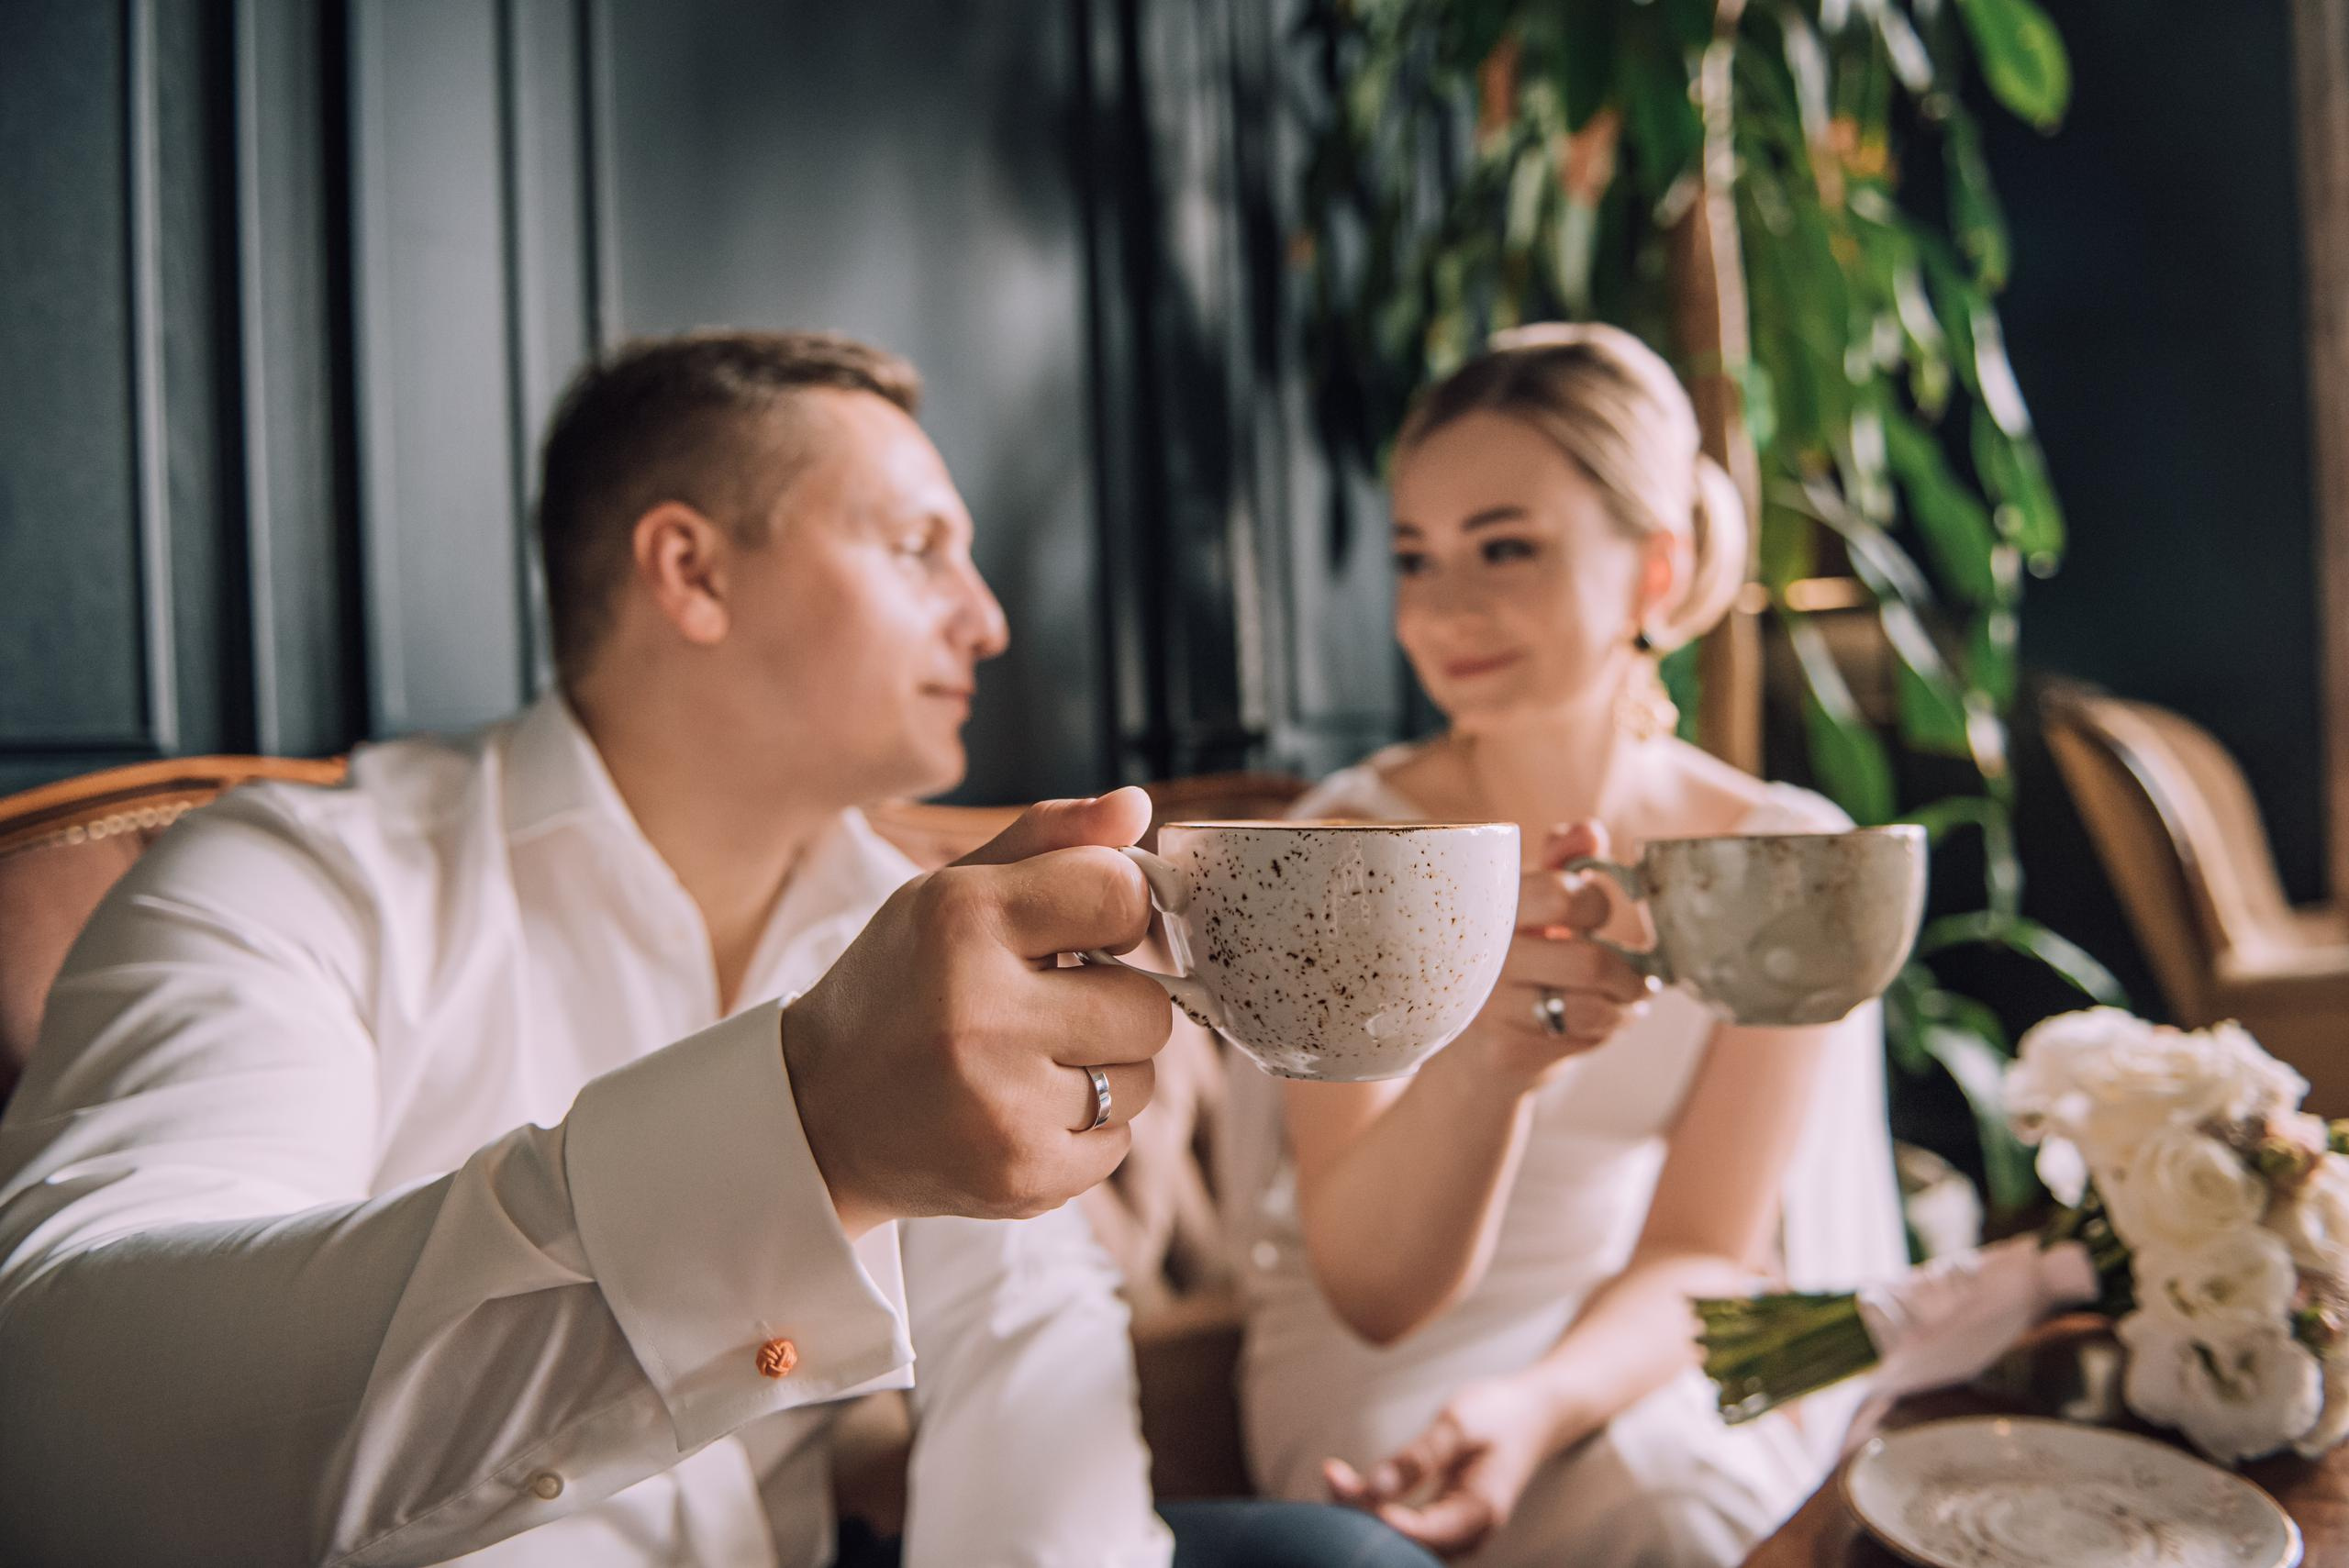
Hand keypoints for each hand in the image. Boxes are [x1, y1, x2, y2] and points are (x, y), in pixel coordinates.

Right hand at [781, 788, 1172, 1234]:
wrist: (817, 1113)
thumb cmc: (899, 987)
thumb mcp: (950, 893)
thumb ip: (1048, 840)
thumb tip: (1138, 807)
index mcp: (963, 919)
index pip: (1121, 896)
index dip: (1118, 913)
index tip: (1085, 932)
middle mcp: (982, 1013)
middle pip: (1149, 1005)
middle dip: (1112, 1003)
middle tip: (1048, 1009)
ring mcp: (1002, 1105)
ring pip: (1141, 1080)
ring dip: (1100, 1071)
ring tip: (1025, 1064)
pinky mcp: (1020, 1176)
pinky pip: (1117, 1144)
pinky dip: (1082, 1132)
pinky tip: (1018, 1112)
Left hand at [1324, 1375, 1562, 1558]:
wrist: (1533, 1415)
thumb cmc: (1499, 1414)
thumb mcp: (1459, 1424)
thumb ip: (1419, 1456)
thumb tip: (1376, 1487)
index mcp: (1479, 1512)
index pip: (1420, 1532)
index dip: (1377, 1516)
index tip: (1341, 1484)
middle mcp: (1469, 1534)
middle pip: (1407, 1543)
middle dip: (1363, 1517)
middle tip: (1332, 1475)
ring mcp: (1457, 1533)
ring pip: (1403, 1540)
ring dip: (1366, 1516)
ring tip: (1335, 1477)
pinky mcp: (1445, 1523)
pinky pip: (1406, 1529)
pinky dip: (1377, 1511)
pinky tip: (1351, 1486)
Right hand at [1447, 821, 1654, 1091]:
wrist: (1471, 1055)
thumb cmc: (1507, 967)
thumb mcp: (1525, 909)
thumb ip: (1557, 864)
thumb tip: (1588, 828)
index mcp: (1486, 908)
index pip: (1560, 893)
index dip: (1595, 903)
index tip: (1595, 914)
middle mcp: (1482, 955)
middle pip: (1590, 960)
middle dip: (1627, 970)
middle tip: (1632, 974)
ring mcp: (1491, 1007)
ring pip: (1594, 1004)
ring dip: (1623, 1004)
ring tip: (1620, 1000)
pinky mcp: (1508, 1050)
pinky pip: (1587, 1036)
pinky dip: (1607, 1029)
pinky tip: (1595, 1023)